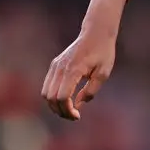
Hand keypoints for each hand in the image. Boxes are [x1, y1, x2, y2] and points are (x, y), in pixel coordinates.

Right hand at [41, 0, 124, 120]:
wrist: (96, 33)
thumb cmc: (103, 52)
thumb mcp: (103, 73)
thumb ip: (90, 91)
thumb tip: (78, 106)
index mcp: (74, 69)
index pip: (62, 97)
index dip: (68, 111)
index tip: (78, 116)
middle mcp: (61, 67)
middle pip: (51, 98)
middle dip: (61, 111)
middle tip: (74, 115)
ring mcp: (55, 65)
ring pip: (46, 93)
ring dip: (55, 105)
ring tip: (69, 109)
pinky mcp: (54, 65)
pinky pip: (47, 86)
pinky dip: (53, 96)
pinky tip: (66, 98)